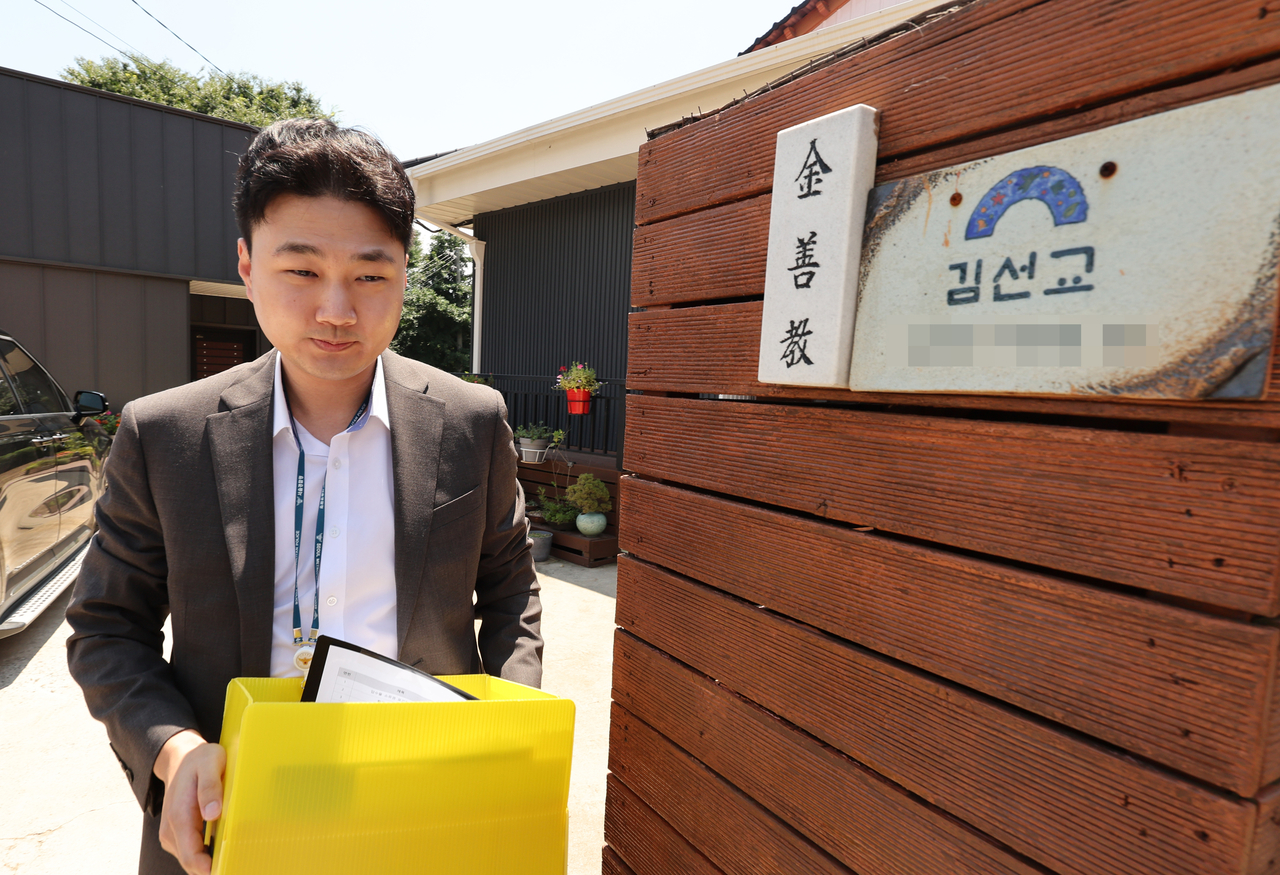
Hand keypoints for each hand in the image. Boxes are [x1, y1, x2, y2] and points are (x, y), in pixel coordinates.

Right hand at [154, 730, 225, 874]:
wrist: (182, 758)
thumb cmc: (199, 760)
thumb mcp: (210, 763)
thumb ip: (210, 788)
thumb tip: (213, 813)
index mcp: (179, 815)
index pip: (191, 855)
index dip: (208, 868)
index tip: (227, 868)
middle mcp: (171, 829)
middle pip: (191, 862)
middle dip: (212, 868)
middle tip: (237, 864)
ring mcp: (172, 833)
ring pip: (191, 859)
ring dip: (209, 862)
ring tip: (233, 856)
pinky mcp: (177, 833)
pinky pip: (191, 851)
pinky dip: (205, 854)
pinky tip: (222, 848)